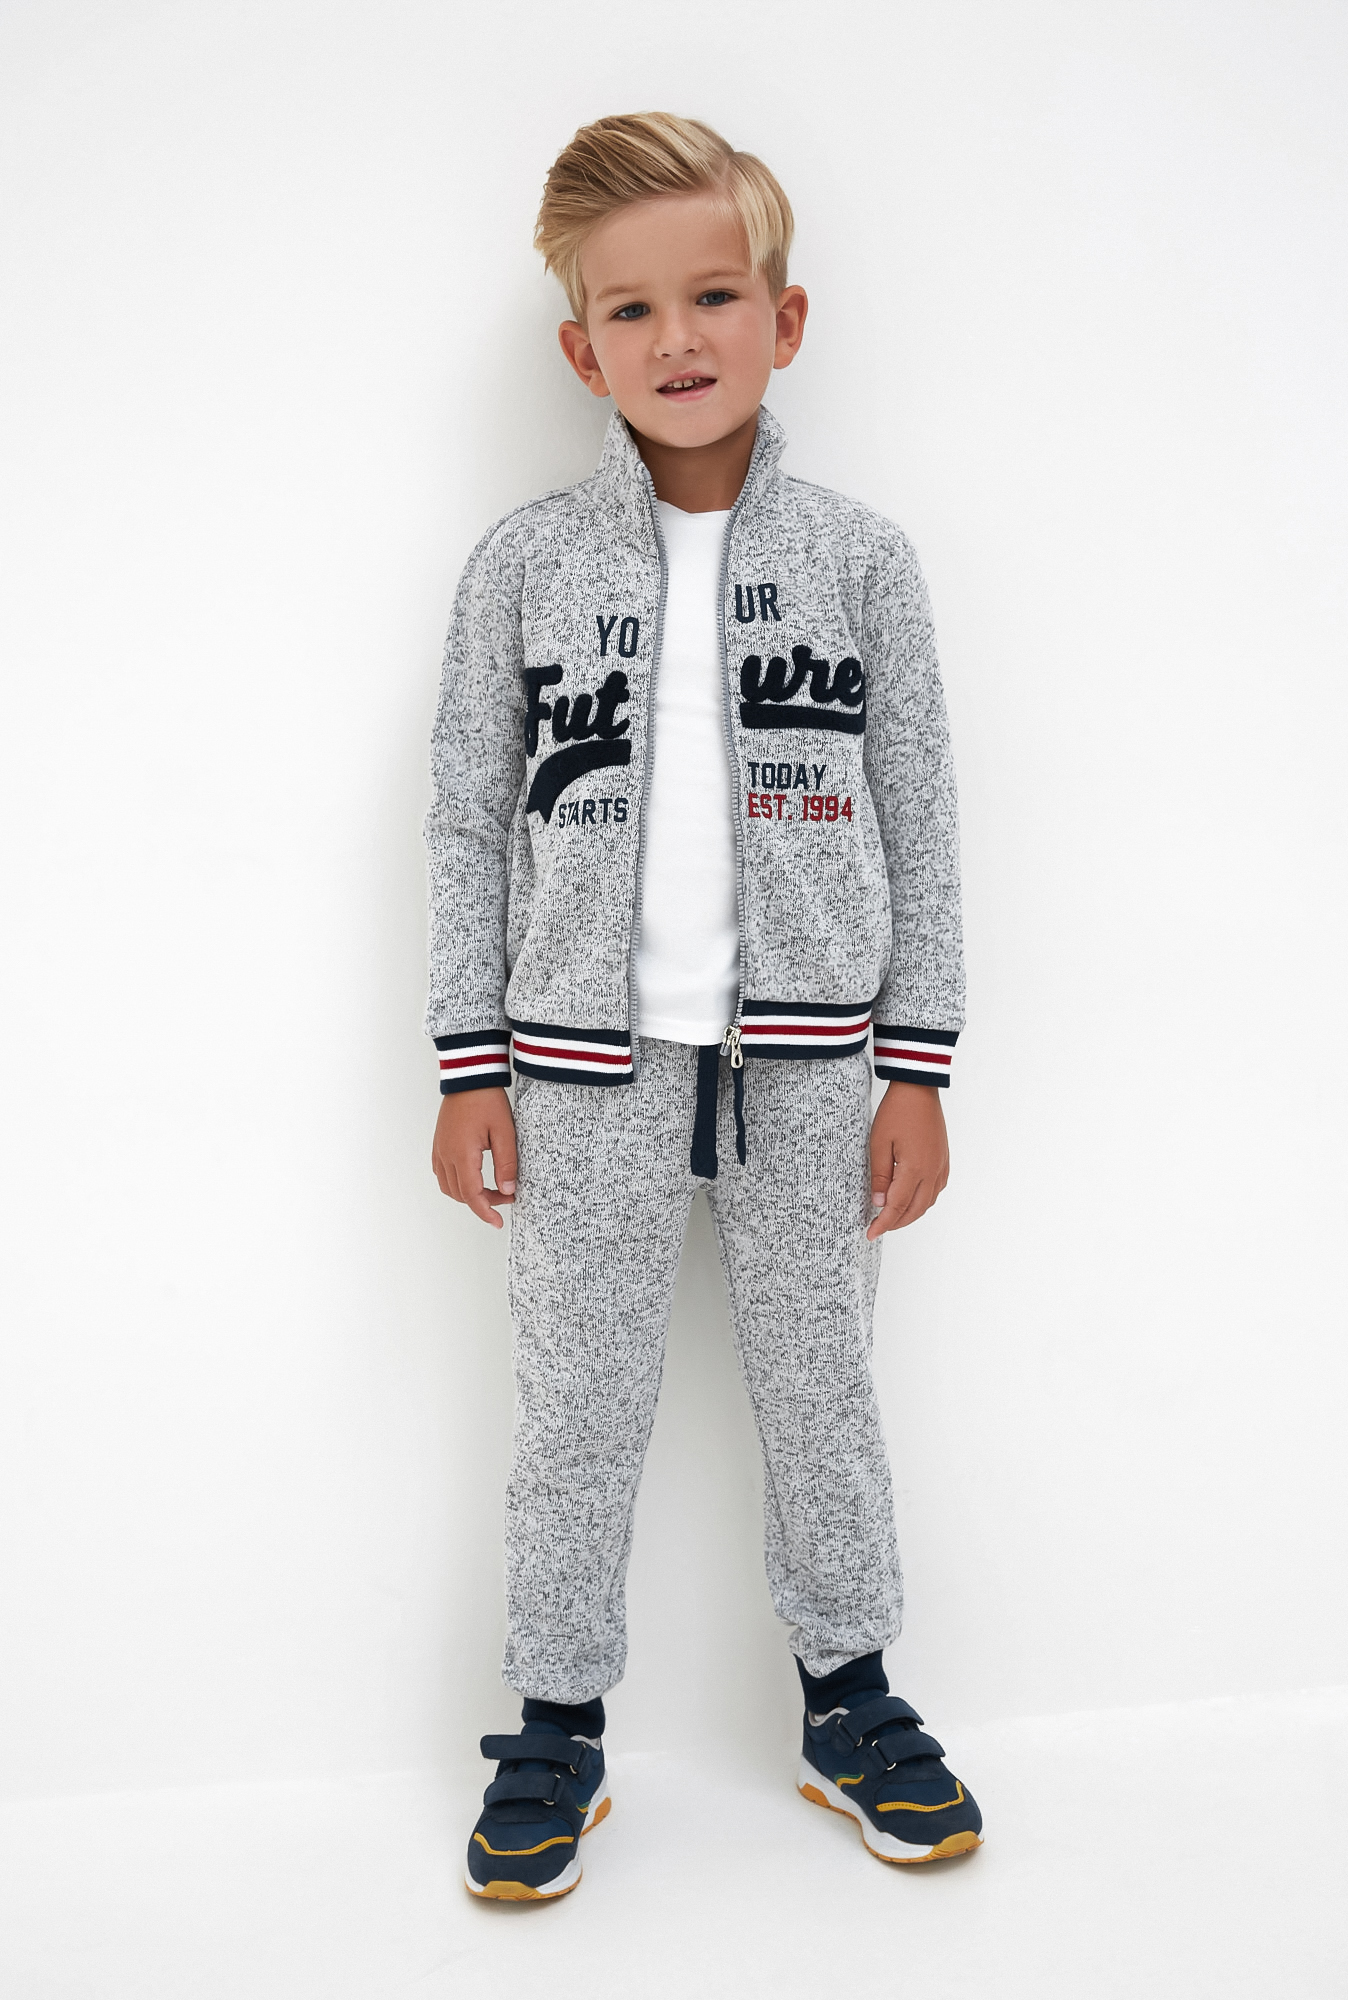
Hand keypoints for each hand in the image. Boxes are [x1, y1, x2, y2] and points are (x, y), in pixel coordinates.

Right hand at [431, 1087, 517, 1228]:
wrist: (469, 1077)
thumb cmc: (487, 1100)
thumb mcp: (505, 1132)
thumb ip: (507, 1163)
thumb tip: (508, 1190)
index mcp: (462, 1154)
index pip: (472, 1195)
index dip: (485, 1212)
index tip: (498, 1222)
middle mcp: (446, 1155)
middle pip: (460, 1194)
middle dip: (483, 1202)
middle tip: (506, 1196)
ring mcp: (439, 1149)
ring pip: (448, 1186)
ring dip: (468, 1194)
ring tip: (492, 1189)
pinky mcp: (439, 1143)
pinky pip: (442, 1173)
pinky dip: (456, 1182)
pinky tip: (473, 1177)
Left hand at [867, 1082, 949, 1239]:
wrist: (919, 1089)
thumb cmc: (897, 1111)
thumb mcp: (879, 1143)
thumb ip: (880, 1176)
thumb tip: (879, 1202)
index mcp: (915, 1169)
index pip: (897, 1207)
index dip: (883, 1224)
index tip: (870, 1234)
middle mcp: (932, 1171)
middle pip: (915, 1210)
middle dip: (896, 1223)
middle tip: (878, 1227)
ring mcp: (941, 1166)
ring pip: (927, 1203)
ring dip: (910, 1214)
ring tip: (891, 1217)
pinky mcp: (944, 1160)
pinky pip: (936, 1190)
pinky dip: (922, 1201)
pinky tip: (910, 1200)